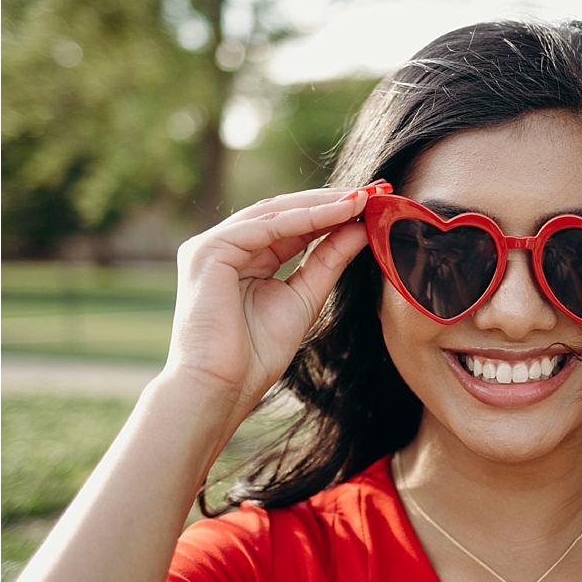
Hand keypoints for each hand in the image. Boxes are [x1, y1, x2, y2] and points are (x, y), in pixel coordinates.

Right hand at [163, 186, 374, 423]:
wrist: (220, 389)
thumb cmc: (254, 357)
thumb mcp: (303, 298)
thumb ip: (327, 261)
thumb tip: (360, 228)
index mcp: (241, 259)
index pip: (290, 226)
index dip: (331, 213)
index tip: (373, 205)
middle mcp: (223, 247)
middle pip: (283, 213)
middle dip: (329, 201)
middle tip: (374, 192)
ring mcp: (211, 246)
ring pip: (274, 213)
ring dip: (321, 204)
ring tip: (361, 199)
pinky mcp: (207, 251)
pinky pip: (263, 226)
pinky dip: (303, 218)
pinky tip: (337, 212)